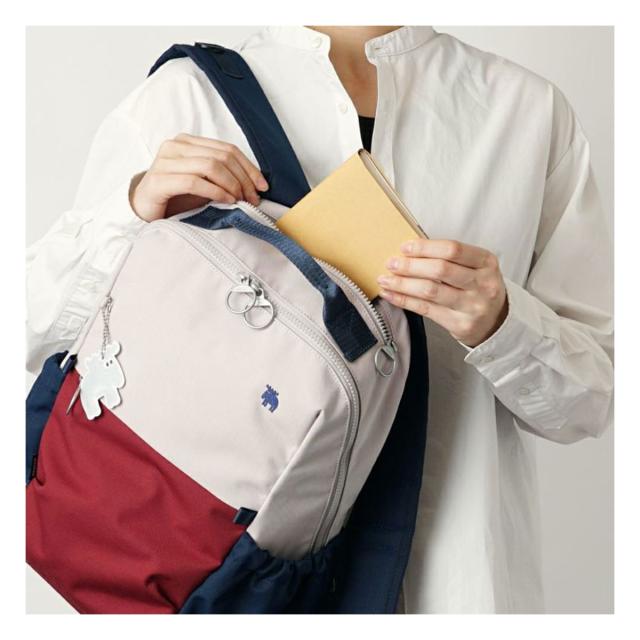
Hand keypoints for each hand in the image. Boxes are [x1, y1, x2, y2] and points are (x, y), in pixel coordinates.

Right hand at [129, 133, 268, 221]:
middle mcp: (175, 146)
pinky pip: (195, 182)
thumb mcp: (203, 182)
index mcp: (188, 142)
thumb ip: (222, 176)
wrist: (143, 209)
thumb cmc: (175, 197)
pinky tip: (227, 201)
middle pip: (221, 157)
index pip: (227, 149)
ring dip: (231, 185)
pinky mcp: (159, 180)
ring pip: (210, 166)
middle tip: (252, 198)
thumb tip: (255, 185)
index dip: (249, 167)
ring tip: (240, 200)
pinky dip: (216, 192)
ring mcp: (165, 161)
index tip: (262, 186)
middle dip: (243, 179)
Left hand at [377, 239, 507, 347]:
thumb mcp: (476, 267)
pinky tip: (391, 295)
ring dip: (402, 284)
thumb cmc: (478, 288)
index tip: (405, 247)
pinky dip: (404, 300)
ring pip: (430, 291)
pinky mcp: (459, 324)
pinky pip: (425, 309)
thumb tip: (410, 251)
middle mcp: (482, 284)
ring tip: (385, 279)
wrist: (496, 322)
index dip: (425, 248)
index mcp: (486, 263)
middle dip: (411, 266)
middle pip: (440, 270)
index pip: (453, 250)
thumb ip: (450, 259)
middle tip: (391, 263)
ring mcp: (472, 306)